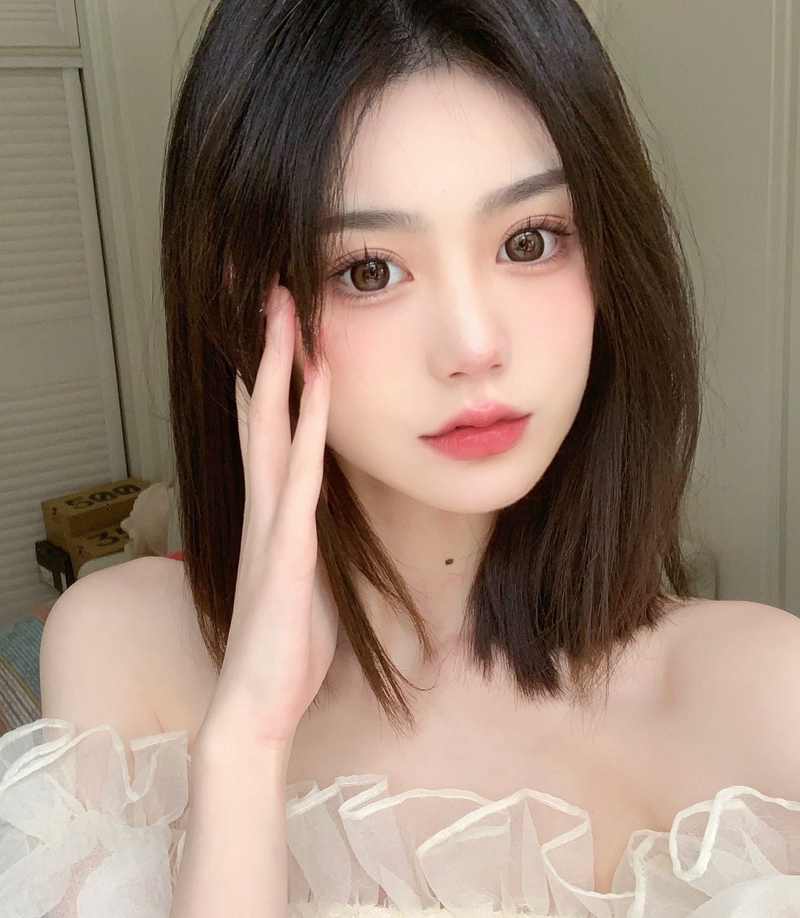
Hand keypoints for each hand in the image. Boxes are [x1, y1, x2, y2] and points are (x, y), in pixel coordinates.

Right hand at [199, 284, 336, 750]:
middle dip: (266, 352)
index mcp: (268, 513)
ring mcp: (269, 523)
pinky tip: (320, 385)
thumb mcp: (302, 581)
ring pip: (271, 428)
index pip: (263, 433)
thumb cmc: (283, 647)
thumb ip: (308, 542)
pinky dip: (310, 425)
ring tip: (284, 314)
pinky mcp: (286, 548)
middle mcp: (261, 506)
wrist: (257, 705)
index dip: (267, 380)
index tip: (276, 334)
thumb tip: (318, 521)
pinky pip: (300, 474)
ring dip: (279, 369)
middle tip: (272, 294)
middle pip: (259, 412)